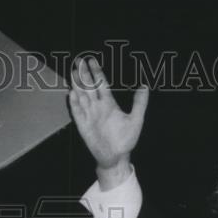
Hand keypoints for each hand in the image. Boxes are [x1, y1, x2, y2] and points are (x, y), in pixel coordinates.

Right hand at [69, 57, 148, 190]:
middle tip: (79, 60)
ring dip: (77, 85)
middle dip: (84, 74)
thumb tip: (145, 86)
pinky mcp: (84, 126)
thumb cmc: (126, 139)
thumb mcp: (136, 120)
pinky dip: (75, 103)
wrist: (117, 156)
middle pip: (89, 87)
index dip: (96, 72)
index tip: (92, 60)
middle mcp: (97, 107)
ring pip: (82, 96)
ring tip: (73, 72)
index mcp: (109, 103)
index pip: (101, 84)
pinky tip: (72, 93)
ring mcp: (90, 115)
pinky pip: (78, 112)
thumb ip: (140, 103)